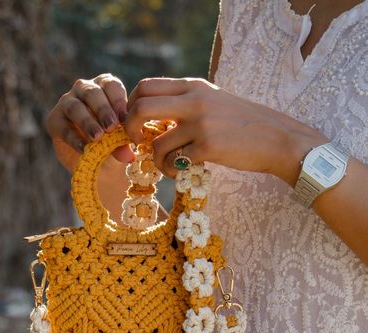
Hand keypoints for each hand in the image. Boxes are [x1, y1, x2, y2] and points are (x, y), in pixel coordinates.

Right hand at [46, 73, 134, 172]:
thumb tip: (127, 156)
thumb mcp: (121, 143)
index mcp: (105, 88)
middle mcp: (84, 90)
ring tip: (97, 137)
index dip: (117, 100)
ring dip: (87, 122)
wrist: (96, 164)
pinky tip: (84, 149)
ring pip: (74, 107)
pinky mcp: (54, 120)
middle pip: (92, 93)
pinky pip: (63, 127)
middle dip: (102, 110)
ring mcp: (67, 103)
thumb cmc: (113, 144)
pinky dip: (74, 138)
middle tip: (111, 127)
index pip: (111, 85)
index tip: (124, 118)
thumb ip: (123, 145)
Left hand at [124, 77, 326, 183]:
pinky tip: (183, 171)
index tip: (137, 124)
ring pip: (156, 144)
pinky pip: (174, 162)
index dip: (131, 107)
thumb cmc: (243, 125)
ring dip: (156, 160)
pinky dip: (172, 171)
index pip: (145, 87)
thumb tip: (151, 120)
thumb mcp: (213, 102)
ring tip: (169, 165)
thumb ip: (184, 105)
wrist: (278, 139)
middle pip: (141, 108)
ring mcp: (201, 123)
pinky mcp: (208, 147)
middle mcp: (194, 100)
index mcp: (193, 87)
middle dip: (129, 129)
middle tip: (137, 144)